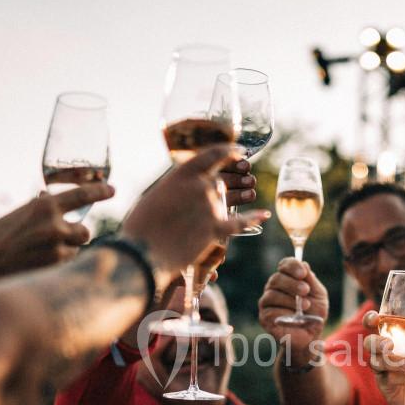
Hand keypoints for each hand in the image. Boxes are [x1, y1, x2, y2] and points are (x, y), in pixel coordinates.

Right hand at [0, 186, 106, 277]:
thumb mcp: (17, 215)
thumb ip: (38, 209)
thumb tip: (49, 199)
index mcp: (44, 206)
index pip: (82, 195)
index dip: (99, 191)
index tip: (112, 189)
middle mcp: (54, 226)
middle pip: (84, 231)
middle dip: (74, 235)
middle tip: (56, 238)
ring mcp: (57, 249)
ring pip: (75, 251)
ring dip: (64, 252)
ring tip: (37, 254)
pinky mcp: (55, 269)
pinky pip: (66, 266)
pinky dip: (57, 265)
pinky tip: (36, 265)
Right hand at [123, 145, 265, 286]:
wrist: (142, 253)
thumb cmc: (140, 228)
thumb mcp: (153, 197)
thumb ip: (173, 191)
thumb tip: (181, 194)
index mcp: (181, 173)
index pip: (213, 154)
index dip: (230, 151)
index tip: (239, 151)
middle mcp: (199, 185)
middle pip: (222, 181)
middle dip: (233, 180)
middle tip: (244, 176)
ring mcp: (209, 206)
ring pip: (229, 200)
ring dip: (241, 196)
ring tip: (249, 193)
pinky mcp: (215, 229)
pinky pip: (240, 222)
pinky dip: (253, 218)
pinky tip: (264, 214)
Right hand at [258, 257, 329, 360]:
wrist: (311, 336)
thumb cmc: (314, 314)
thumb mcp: (318, 295)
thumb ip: (311, 281)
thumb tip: (304, 264)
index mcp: (287, 278)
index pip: (284, 265)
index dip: (292, 266)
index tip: (303, 273)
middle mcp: (274, 288)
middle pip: (276, 278)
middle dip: (292, 284)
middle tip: (305, 291)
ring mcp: (267, 302)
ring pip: (272, 294)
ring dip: (290, 300)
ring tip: (305, 307)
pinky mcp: (264, 317)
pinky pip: (271, 311)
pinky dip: (285, 313)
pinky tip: (295, 317)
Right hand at [362, 304, 404, 404]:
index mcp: (392, 337)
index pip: (373, 325)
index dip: (370, 319)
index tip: (376, 318)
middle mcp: (383, 352)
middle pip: (368, 343)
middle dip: (376, 343)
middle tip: (390, 345)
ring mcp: (382, 370)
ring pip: (376, 363)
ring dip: (394, 363)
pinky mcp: (385, 386)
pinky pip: (388, 379)